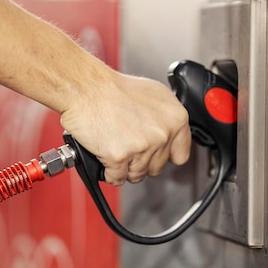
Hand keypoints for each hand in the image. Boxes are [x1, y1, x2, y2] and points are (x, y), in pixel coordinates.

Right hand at [60, 69, 191, 184]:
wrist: (86, 89)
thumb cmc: (113, 88)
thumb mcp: (153, 95)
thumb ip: (165, 119)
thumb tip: (169, 135)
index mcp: (176, 118)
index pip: (181, 155)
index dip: (165, 156)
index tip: (156, 155)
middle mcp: (163, 133)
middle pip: (157, 167)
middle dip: (141, 161)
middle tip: (128, 145)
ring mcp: (143, 147)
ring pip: (137, 175)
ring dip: (125, 167)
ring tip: (115, 146)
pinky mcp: (120, 157)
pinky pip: (117, 178)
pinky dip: (109, 172)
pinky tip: (105, 155)